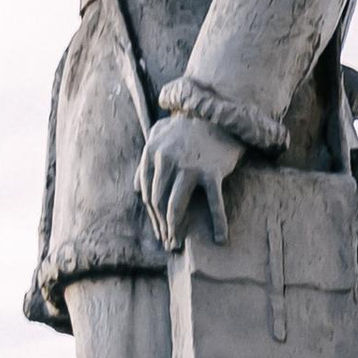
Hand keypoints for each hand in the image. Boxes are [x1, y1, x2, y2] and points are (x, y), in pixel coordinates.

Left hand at [138, 111, 243, 248]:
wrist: (219, 114)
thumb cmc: (188, 128)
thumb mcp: (159, 136)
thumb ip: (146, 161)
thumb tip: (137, 190)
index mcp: (152, 153)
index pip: (147, 192)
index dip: (152, 215)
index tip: (159, 230)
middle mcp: (167, 160)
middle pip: (158, 202)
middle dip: (161, 226)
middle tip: (167, 243)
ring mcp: (189, 167)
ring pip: (175, 206)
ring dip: (175, 229)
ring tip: (178, 244)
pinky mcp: (212, 172)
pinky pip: (214, 203)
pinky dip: (218, 223)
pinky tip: (220, 239)